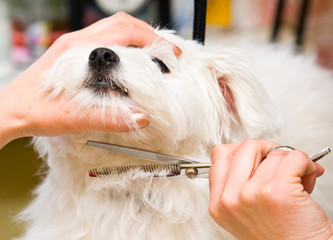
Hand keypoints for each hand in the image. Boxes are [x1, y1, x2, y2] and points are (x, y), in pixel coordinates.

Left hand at [0, 13, 181, 148]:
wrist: (10, 111)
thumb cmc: (35, 110)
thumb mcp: (76, 117)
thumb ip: (111, 118)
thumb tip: (142, 117)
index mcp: (79, 51)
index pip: (125, 33)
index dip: (153, 42)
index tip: (170, 56)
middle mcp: (77, 42)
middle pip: (122, 23)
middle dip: (150, 36)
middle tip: (168, 53)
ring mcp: (75, 45)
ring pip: (114, 28)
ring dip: (138, 37)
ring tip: (154, 54)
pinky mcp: (73, 54)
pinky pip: (105, 38)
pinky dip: (125, 44)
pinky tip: (130, 60)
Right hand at [209, 138, 332, 239]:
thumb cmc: (282, 239)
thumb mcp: (246, 212)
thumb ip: (242, 181)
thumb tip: (263, 151)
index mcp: (219, 204)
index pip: (220, 155)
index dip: (245, 153)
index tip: (259, 158)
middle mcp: (230, 199)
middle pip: (245, 146)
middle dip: (269, 149)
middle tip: (281, 161)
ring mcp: (251, 194)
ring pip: (274, 152)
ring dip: (293, 161)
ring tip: (298, 179)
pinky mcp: (277, 191)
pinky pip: (295, 157)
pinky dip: (306, 163)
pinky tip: (307, 178)